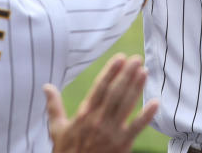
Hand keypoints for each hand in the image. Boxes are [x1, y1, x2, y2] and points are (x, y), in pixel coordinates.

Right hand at [43, 54, 157, 152]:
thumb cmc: (67, 151)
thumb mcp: (57, 129)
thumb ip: (54, 106)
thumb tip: (46, 86)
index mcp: (84, 114)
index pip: (99, 88)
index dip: (110, 72)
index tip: (120, 58)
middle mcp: (98, 120)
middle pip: (115, 93)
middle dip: (126, 75)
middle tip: (137, 59)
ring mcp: (111, 132)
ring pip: (126, 105)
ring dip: (136, 87)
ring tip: (144, 72)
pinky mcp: (122, 144)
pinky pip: (137, 127)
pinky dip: (147, 115)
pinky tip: (155, 102)